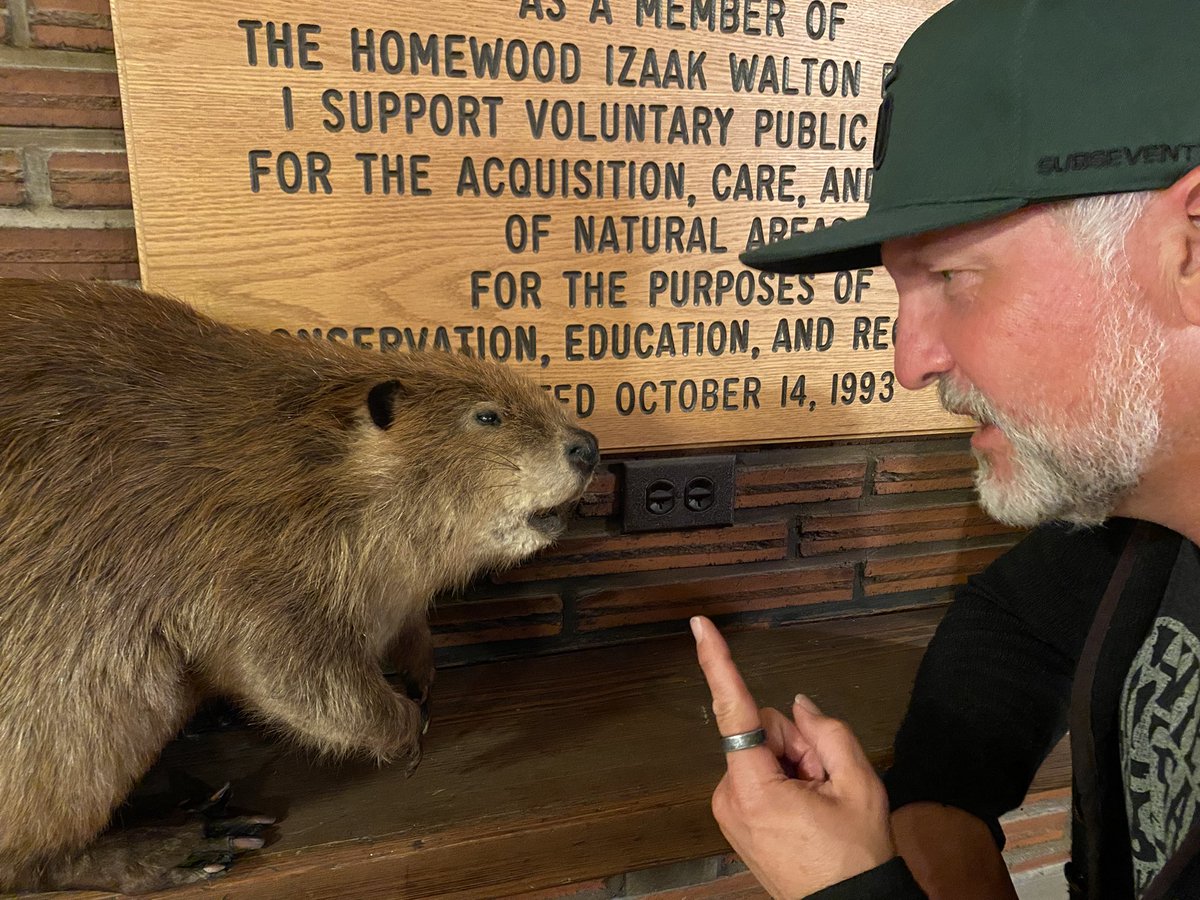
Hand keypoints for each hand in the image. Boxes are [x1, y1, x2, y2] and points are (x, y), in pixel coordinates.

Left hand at [691, 616, 895, 898]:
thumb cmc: (854, 858)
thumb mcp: (859, 786)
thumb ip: (829, 732)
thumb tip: (799, 705)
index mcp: (754, 788)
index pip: (734, 710)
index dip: (718, 662)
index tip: (699, 625)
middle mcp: (729, 797)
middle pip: (761, 730)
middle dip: (797, 744)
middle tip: (825, 783)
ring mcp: (729, 809)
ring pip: (762, 751)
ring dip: (794, 765)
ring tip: (818, 802)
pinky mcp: (735, 815)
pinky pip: (759, 774)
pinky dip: (785, 780)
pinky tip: (806, 807)